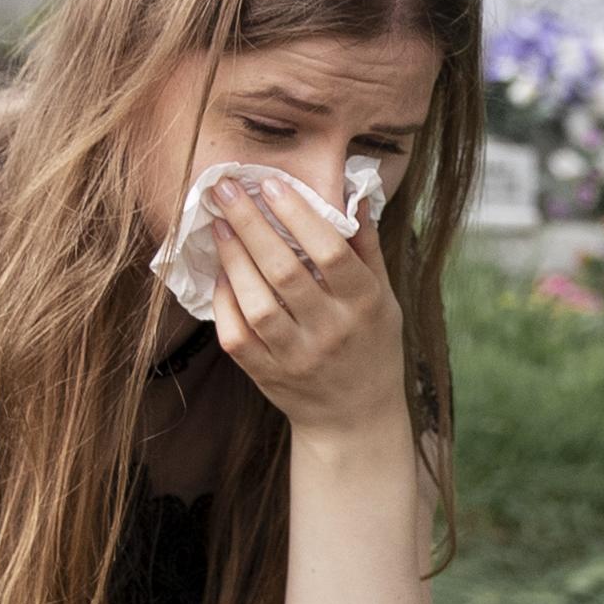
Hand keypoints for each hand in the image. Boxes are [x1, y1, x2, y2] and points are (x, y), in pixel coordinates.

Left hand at [210, 171, 408, 441]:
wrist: (356, 419)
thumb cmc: (372, 345)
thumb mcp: (384, 296)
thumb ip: (366, 246)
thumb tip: (354, 191)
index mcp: (365, 305)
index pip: (330, 253)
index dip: (298, 215)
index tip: (271, 184)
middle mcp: (331, 331)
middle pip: (285, 272)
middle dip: (251, 224)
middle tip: (226, 189)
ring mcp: (297, 357)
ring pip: (257, 304)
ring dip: (233, 259)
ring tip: (218, 225)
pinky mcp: (267, 375)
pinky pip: (237, 335)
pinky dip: (224, 302)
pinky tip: (220, 273)